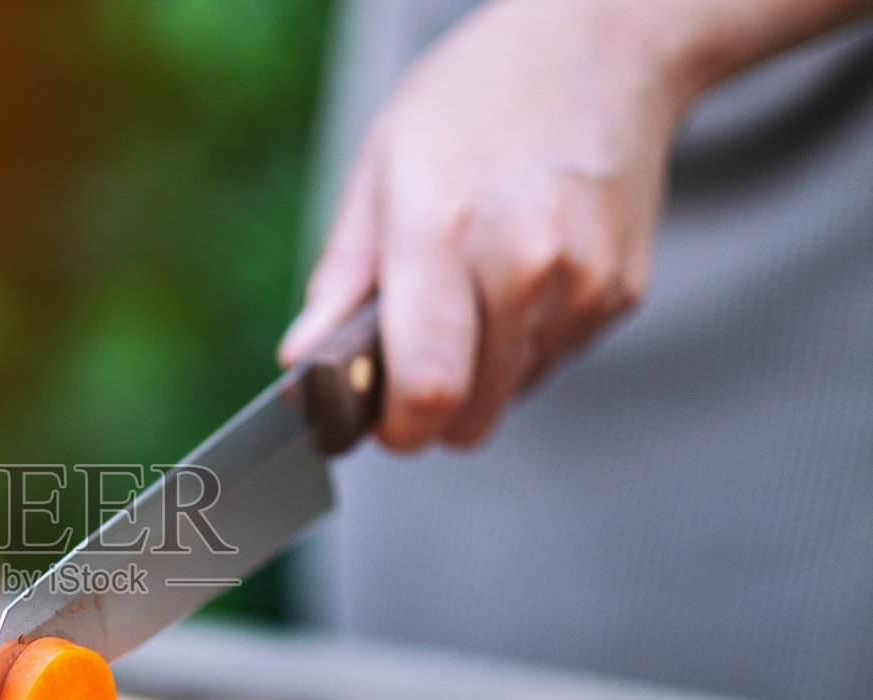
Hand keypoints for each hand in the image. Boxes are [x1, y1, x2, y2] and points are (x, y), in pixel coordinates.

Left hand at [281, 0, 690, 447]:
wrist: (604, 49)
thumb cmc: (477, 100)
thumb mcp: (380, 170)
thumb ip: (340, 281)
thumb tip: (300, 362)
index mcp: (444, 230)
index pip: (425, 388)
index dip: (394, 428)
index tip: (377, 423)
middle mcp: (524, 262)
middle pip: (469, 416)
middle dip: (429, 411)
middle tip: (411, 359)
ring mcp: (584, 283)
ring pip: (511, 398)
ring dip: (479, 376)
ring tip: (471, 292)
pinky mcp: (622, 295)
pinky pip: (552, 364)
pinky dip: (523, 346)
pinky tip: (519, 278)